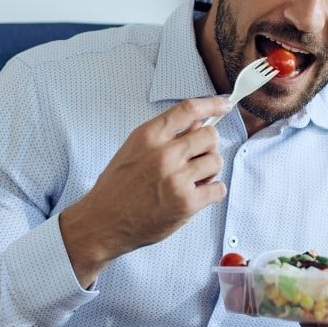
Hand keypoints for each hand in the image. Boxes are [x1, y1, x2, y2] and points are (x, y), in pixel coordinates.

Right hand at [60, 96, 231, 284]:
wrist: (103, 222)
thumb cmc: (117, 187)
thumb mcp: (134, 150)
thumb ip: (164, 135)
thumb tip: (197, 123)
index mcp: (149, 136)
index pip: (189, 109)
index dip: (212, 104)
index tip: (224, 105)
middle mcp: (164, 154)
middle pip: (209, 135)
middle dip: (207, 147)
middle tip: (195, 159)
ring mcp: (176, 179)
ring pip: (216, 161)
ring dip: (209, 171)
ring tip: (191, 180)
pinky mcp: (186, 203)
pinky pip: (219, 189)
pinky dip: (212, 192)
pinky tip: (195, 195)